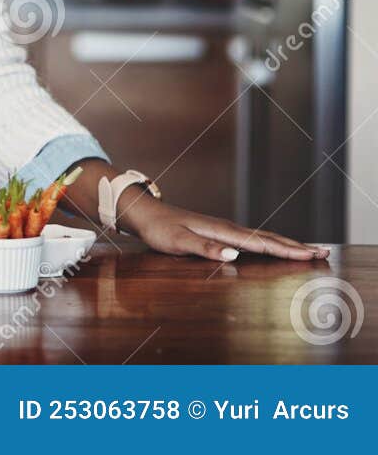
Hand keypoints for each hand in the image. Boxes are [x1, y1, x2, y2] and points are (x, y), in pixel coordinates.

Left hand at [121, 193, 329, 261]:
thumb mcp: (178, 242)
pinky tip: (275, 248)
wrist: (145, 214)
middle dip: (296, 246)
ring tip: (309, 251)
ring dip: (287, 244)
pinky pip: (252, 239)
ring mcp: (225, 230)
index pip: (262, 243)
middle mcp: (228, 228)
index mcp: (223, 231)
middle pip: (269, 238)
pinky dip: (270, 243)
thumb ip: (205, 248)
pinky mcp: (220, 233)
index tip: (311, 255)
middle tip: (324, 253)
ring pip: (263, 238)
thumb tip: (234, 255)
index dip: (287, 250)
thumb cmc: (159, 229)